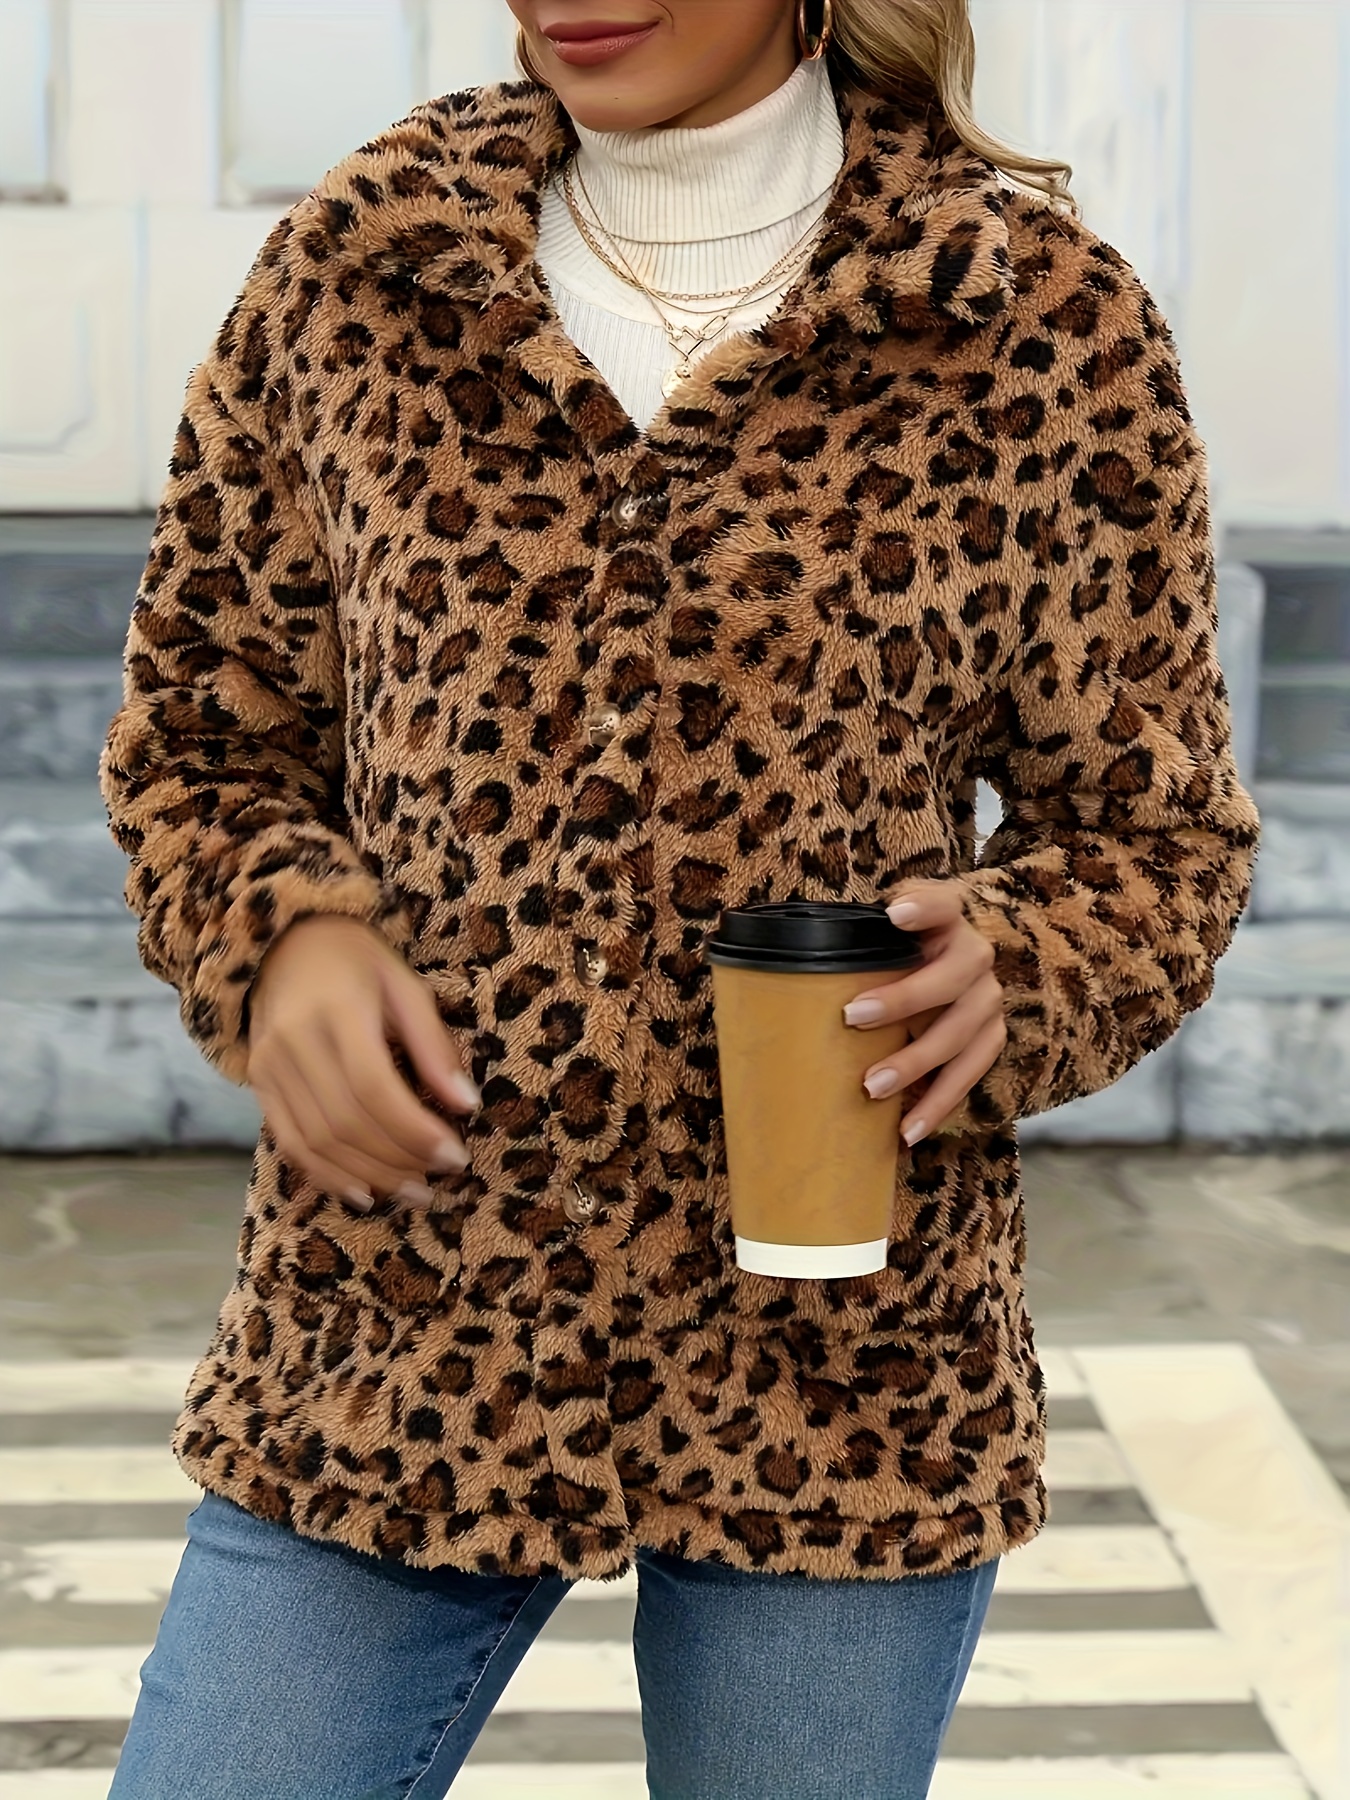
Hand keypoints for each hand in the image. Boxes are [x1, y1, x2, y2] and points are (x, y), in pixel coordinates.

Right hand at [244, 915, 479, 1213]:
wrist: (283, 942)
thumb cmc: (357, 960)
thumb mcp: (406, 986)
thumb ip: (434, 1045)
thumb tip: (467, 1105)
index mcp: (336, 1008)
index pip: (374, 1087)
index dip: (415, 1131)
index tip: (456, 1155)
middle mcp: (294, 1041)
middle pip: (346, 1122)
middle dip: (398, 1160)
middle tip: (439, 1179)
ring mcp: (270, 1066)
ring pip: (317, 1141)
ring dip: (369, 1175)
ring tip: (412, 1192)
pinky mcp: (258, 1085)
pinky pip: (290, 1144)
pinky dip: (327, 1176)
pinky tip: (364, 1193)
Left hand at [842, 882, 1006, 1145]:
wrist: (945, 967)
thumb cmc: (896, 951)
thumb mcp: (880, 931)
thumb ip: (854, 935)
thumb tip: (778, 957)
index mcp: (948, 919)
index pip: (941, 904)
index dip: (923, 907)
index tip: (894, 915)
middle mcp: (975, 956)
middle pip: (951, 978)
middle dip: (903, 999)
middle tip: (852, 1017)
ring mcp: (987, 1000)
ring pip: (961, 1034)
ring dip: (917, 1064)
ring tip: (872, 1089)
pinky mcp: (991, 1038)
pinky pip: (970, 1074)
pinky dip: (938, 1104)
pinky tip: (905, 1130)